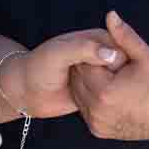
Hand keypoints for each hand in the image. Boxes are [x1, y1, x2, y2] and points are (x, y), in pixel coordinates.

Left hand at [4, 29, 124, 117]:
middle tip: (115, 91)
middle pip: (123, 66)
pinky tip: (104, 108)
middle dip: (120, 78)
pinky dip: (108, 102)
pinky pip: (110, 96)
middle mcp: (99, 55)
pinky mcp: (96, 91)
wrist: (25, 90)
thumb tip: (111, 54)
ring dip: (115, 92)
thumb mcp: (59, 53)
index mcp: (95, 40)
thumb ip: (83, 49)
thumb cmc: (38, 67)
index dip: (122, 61)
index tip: (117, 74)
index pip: (120, 48)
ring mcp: (98, 74)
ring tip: (107, 100)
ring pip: (118, 82)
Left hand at [68, 11, 148, 140]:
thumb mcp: (146, 57)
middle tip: (108, 66)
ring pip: (79, 94)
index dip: (95, 56)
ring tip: (107, 78)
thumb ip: (125, 36)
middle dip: (90, 69)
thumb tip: (110, 15)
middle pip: (79, 79)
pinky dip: (90, 99)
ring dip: (87, 83)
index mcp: (106, 92)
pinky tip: (106, 92)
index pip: (85, 64)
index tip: (109, 55)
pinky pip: (85, 108)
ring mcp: (96, 123)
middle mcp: (97, 110)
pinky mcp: (97, 130)